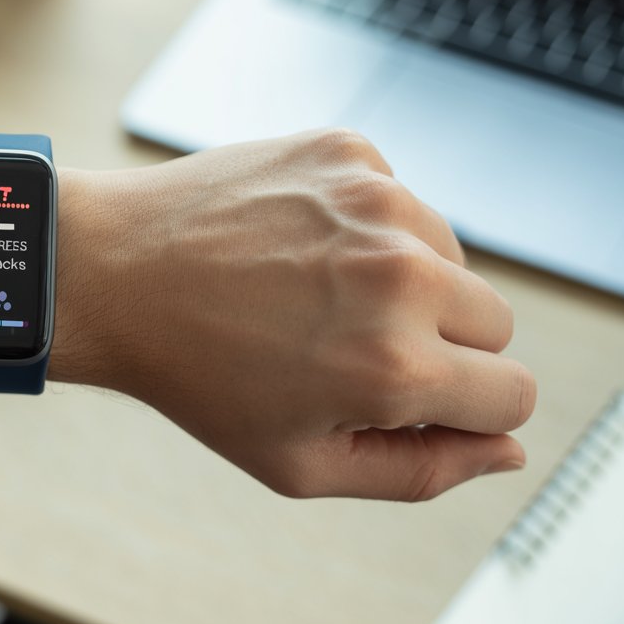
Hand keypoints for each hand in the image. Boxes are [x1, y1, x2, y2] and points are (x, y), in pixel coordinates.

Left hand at [59, 129, 535, 500]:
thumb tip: (505, 450)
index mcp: (393, 369)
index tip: (409, 400)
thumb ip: (419, 472)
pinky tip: (296, 247)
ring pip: (454, 258)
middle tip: (347, 349)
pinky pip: (403, 203)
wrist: (111, 272)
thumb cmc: (194, 375)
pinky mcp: (348, 150)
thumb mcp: (298, 463)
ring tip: (311, 296)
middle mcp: (400, 277)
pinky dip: (366, 229)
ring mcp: (374, 201)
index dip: (465, 409)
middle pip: (497, 324)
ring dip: (407, 284)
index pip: (513, 396)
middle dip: (441, 347)